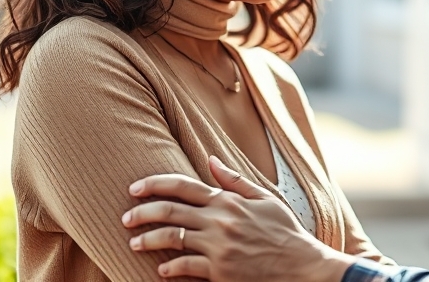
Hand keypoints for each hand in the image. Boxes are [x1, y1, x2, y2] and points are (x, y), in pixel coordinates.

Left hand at [122, 156, 355, 280]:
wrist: (303, 266)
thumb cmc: (285, 232)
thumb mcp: (265, 199)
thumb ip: (234, 181)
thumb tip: (209, 159)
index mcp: (229, 201)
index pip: (183, 186)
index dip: (155, 184)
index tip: (134, 188)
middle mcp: (220, 220)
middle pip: (170, 211)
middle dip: (142, 212)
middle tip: (125, 217)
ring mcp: (219, 247)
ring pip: (171, 238)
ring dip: (148, 240)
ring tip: (135, 243)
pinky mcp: (219, 271)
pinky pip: (185, 266)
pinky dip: (169, 267)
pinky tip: (161, 269)